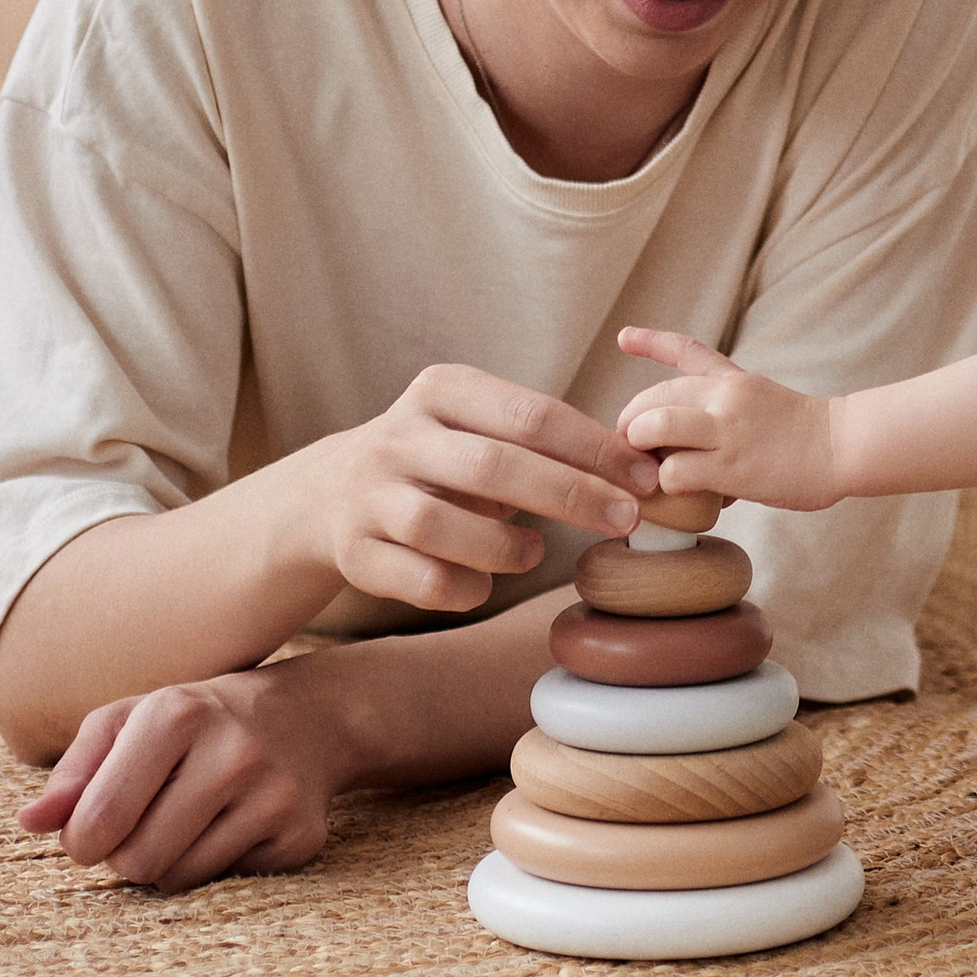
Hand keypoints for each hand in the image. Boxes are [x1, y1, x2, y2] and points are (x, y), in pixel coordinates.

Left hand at [18, 660, 345, 892]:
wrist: (308, 717)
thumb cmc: (196, 722)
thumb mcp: (131, 721)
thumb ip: (74, 770)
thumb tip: (30, 823)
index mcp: (176, 714)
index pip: (100, 820)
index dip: (81, 840)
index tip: (92, 829)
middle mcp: (231, 751)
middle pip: (137, 861)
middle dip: (126, 855)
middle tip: (145, 824)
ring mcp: (273, 795)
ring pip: (178, 881)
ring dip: (167, 864)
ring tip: (187, 823)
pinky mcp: (300, 836)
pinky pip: (225, 886)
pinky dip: (215, 866)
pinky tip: (232, 827)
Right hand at [307, 362, 661, 613]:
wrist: (330, 495)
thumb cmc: (441, 460)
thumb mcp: (480, 429)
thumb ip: (543, 442)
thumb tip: (637, 471)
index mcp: (442, 389)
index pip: (530, 414)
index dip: (594, 448)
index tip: (646, 477)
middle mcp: (399, 435)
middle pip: (494, 465)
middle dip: (571, 494)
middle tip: (625, 519)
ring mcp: (370, 494)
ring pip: (445, 524)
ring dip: (506, 547)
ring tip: (535, 552)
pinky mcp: (355, 551)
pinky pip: (422, 580)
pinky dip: (465, 586)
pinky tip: (483, 582)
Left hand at [618, 330, 840, 510]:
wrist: (843, 445)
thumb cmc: (805, 435)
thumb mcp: (763, 400)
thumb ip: (725, 410)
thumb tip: (688, 445)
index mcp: (731, 379)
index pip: (684, 350)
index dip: (649, 342)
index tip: (623, 337)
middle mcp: (723, 396)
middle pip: (652, 397)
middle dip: (631, 424)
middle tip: (635, 448)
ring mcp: (725, 428)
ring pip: (653, 427)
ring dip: (641, 449)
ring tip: (653, 469)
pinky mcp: (730, 465)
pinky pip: (674, 473)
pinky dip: (669, 487)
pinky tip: (689, 493)